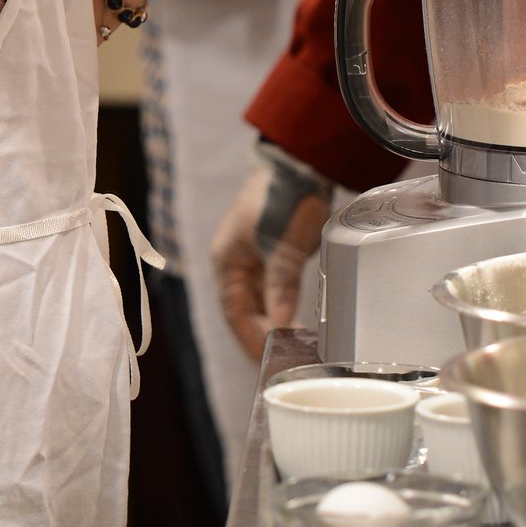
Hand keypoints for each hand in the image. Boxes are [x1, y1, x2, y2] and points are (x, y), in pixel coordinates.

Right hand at [211, 148, 332, 362]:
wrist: (298, 164)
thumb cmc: (283, 199)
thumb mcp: (283, 244)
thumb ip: (281, 283)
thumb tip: (279, 323)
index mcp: (226, 261)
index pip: (233, 312)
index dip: (249, 338)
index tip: (269, 359)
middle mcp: (235, 266)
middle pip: (244, 313)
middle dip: (262, 338)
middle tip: (286, 362)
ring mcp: (253, 263)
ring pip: (259, 306)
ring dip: (273, 327)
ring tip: (295, 350)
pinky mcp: (272, 260)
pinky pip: (273, 295)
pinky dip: (283, 311)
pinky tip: (299, 326)